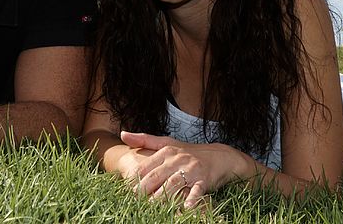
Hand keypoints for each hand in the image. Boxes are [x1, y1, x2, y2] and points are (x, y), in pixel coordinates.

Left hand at [121, 131, 246, 207]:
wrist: (219, 157)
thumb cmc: (188, 152)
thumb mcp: (167, 143)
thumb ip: (144, 140)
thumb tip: (123, 134)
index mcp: (166, 151)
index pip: (145, 167)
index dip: (134, 180)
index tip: (125, 190)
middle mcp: (177, 159)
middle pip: (156, 176)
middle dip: (143, 190)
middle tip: (133, 201)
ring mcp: (191, 170)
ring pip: (173, 184)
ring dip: (161, 197)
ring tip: (150, 207)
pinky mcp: (203, 180)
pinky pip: (196, 190)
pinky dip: (191, 199)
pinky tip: (186, 208)